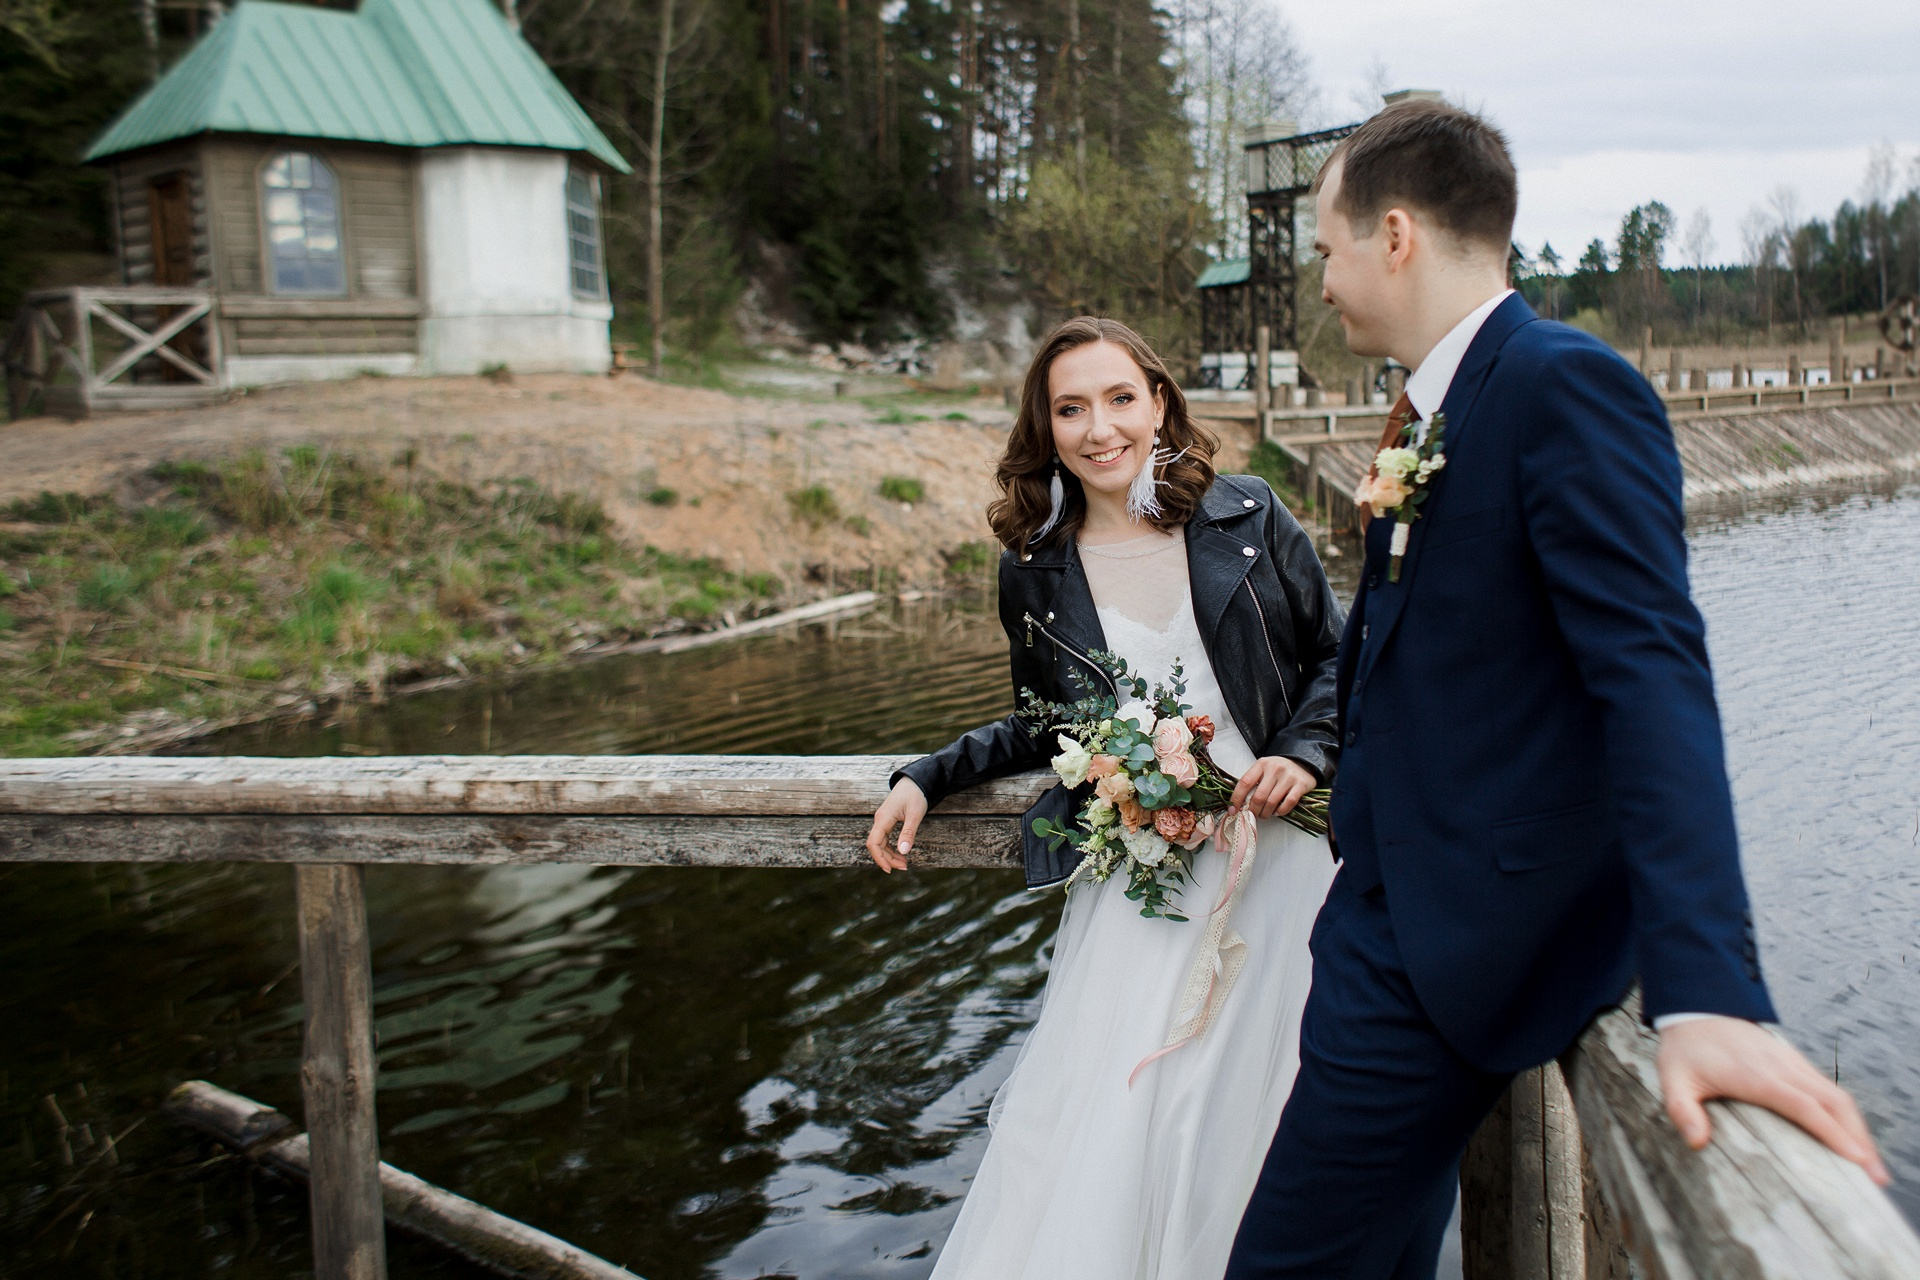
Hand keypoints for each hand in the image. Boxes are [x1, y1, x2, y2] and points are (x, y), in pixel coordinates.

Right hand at [865, 778, 926, 872]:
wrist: (915, 780)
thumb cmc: (916, 794)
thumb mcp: (915, 814)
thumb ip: (908, 832)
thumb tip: (903, 852)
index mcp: (883, 818)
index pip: (873, 843)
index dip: (879, 858)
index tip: (890, 869)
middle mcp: (880, 820)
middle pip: (877, 845)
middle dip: (888, 859)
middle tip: (904, 867)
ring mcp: (883, 820)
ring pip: (881, 843)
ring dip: (890, 854)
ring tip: (904, 863)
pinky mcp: (887, 820)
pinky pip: (885, 838)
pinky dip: (891, 848)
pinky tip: (900, 853)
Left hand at [1227, 756, 1315, 819]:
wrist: (1302, 764)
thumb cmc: (1278, 770)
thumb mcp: (1263, 770)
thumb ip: (1252, 782)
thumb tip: (1238, 804)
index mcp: (1261, 764)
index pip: (1244, 783)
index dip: (1236, 799)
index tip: (1232, 810)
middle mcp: (1274, 769)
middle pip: (1258, 796)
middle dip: (1253, 810)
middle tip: (1252, 815)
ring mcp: (1288, 777)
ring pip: (1272, 802)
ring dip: (1266, 813)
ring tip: (1264, 815)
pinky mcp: (1300, 785)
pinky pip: (1288, 803)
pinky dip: (1280, 811)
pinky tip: (1277, 812)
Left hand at [1657, 1016, 1889, 1184]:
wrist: (1696, 1007)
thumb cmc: (1685, 1050)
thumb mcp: (1673, 1079)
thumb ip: (1681, 1110)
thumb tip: (1697, 1143)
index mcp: (1756, 1076)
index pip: (1804, 1106)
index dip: (1832, 1132)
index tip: (1856, 1159)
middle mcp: (1782, 1067)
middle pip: (1833, 1103)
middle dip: (1858, 1139)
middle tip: (1875, 1177)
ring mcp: (1792, 1063)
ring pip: (1837, 1095)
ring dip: (1857, 1128)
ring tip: (1870, 1165)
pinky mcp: (1795, 1062)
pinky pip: (1829, 1089)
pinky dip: (1846, 1114)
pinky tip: (1851, 1136)